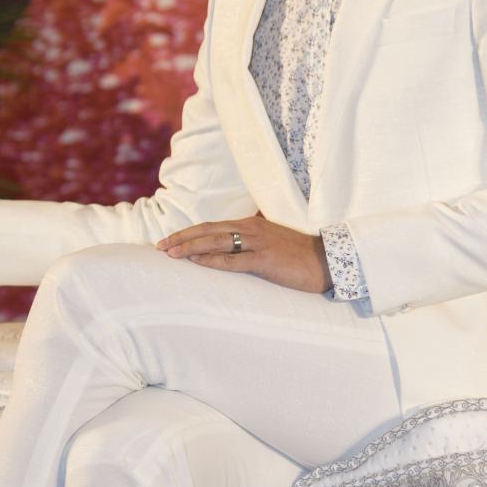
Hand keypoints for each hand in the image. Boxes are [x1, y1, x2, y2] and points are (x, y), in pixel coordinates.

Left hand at [156, 214, 329, 293]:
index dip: (188, 232)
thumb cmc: (298, 256)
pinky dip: (212, 260)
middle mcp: (250, 229)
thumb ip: (251, 240)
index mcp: (250, 224)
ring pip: (215, 241)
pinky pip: (233, 259)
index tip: (169, 240)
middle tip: (159, 246)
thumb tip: (232, 246)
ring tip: (170, 253)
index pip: (212, 226)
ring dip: (190, 247)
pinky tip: (196, 262)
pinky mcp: (264, 259)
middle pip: (207, 230)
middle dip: (181, 238)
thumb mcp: (271, 242)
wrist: (326, 262)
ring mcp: (257, 243)